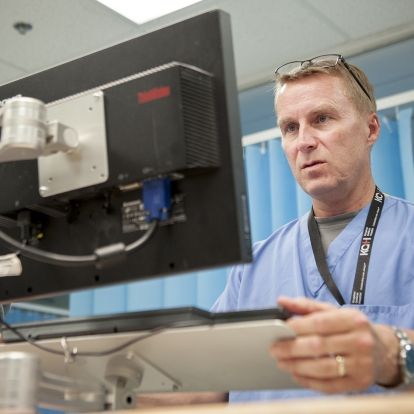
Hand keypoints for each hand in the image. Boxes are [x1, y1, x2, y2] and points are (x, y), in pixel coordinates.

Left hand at [270, 297, 399, 392]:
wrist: (383, 350)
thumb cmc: (351, 328)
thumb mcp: (333, 311)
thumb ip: (306, 306)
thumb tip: (282, 300)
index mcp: (353, 319)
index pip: (320, 323)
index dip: (297, 327)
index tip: (279, 330)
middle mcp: (360, 341)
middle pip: (319, 346)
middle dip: (292, 348)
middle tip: (274, 349)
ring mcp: (362, 364)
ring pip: (323, 368)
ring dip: (297, 366)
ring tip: (281, 362)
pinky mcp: (360, 383)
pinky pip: (330, 385)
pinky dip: (309, 382)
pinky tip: (296, 375)